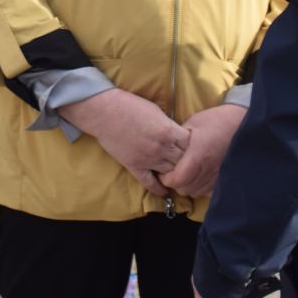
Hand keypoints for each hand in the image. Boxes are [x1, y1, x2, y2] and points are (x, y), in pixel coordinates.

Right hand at [60, 89, 188, 190]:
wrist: (105, 112)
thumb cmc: (130, 106)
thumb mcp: (156, 111)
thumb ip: (169, 126)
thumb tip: (177, 135)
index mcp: (168, 131)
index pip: (191, 145)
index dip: (192, 146)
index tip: (190, 146)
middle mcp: (161, 147)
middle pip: (183, 161)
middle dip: (186, 161)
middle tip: (186, 161)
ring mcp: (148, 159)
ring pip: (170, 173)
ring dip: (174, 173)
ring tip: (178, 175)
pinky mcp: (135, 166)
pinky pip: (150, 183)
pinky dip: (159, 189)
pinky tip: (164, 191)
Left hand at [159, 104, 247, 198]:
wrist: (241, 123)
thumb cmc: (215, 120)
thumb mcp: (192, 124)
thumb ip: (178, 140)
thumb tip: (166, 151)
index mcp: (198, 154)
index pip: (178, 179)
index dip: (167, 179)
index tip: (164, 172)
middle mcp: (208, 168)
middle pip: (185, 189)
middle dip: (175, 183)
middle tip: (172, 173)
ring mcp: (218, 174)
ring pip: (195, 192)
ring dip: (187, 186)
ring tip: (185, 174)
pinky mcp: (224, 177)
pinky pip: (207, 191)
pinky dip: (199, 187)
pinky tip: (197, 177)